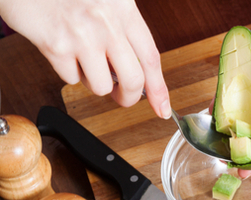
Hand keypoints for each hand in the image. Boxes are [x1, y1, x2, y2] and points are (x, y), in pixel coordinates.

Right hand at [0, 0, 170, 118]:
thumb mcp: (108, 2)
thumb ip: (124, 31)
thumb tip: (137, 70)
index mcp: (124, 9)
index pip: (151, 58)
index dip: (159, 89)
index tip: (162, 108)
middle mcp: (107, 23)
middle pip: (133, 81)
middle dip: (129, 97)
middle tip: (123, 96)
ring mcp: (82, 36)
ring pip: (101, 86)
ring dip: (93, 81)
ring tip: (85, 60)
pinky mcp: (56, 46)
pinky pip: (71, 79)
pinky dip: (69, 72)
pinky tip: (65, 51)